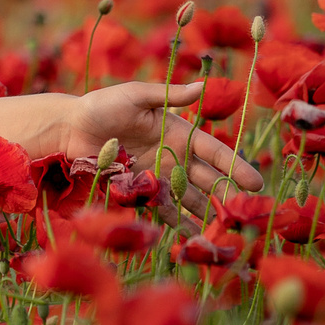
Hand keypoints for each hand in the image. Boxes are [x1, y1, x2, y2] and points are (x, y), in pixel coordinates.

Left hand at [56, 81, 264, 221]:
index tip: (256, 183)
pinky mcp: (140, 190)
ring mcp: (157, 176)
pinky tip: (194, 238)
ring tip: (224, 230)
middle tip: (244, 211)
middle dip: (226, 194)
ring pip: (188, 197)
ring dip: (206, 212)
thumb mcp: (136, 96)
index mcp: (177, 133)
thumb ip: (168, 95)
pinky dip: (178, 223)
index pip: (213, 152)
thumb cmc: (102, 105)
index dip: (234, 166)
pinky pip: (163, 208)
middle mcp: (172, 156)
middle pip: (205, 178)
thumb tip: (203, 86)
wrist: (69, 128)